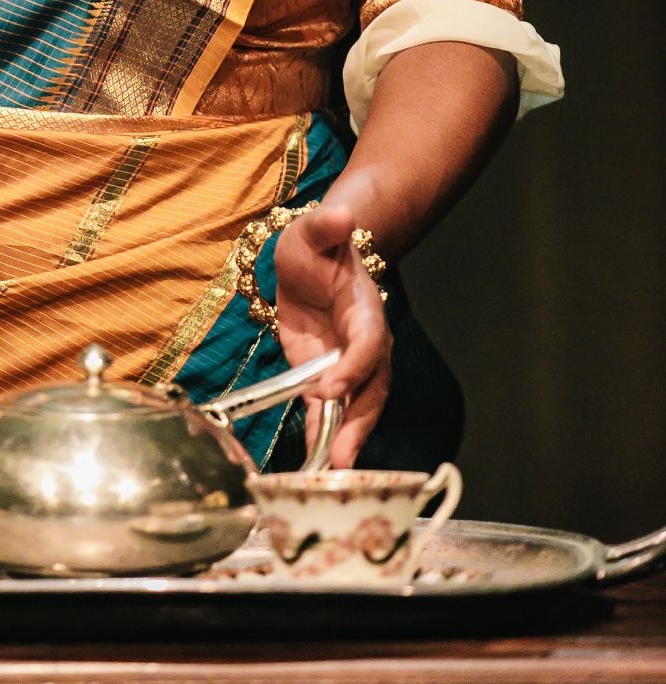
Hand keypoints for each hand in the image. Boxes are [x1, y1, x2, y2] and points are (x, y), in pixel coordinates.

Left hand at [272, 204, 391, 468]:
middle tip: (341, 454)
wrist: (314, 258)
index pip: (368, 344)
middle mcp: (363, 343)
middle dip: (357, 421)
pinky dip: (322, 434)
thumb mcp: (315, 230)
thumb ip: (327, 226)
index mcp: (365, 309)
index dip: (353, 368)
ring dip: (345, 438)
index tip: (328, 387)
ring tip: (332, 470)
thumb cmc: (318, 244)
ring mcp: (346, 364)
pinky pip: (328, 410)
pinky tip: (313, 460)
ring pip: (356, 407)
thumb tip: (342, 214)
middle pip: (371, 388)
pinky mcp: (324, 375)